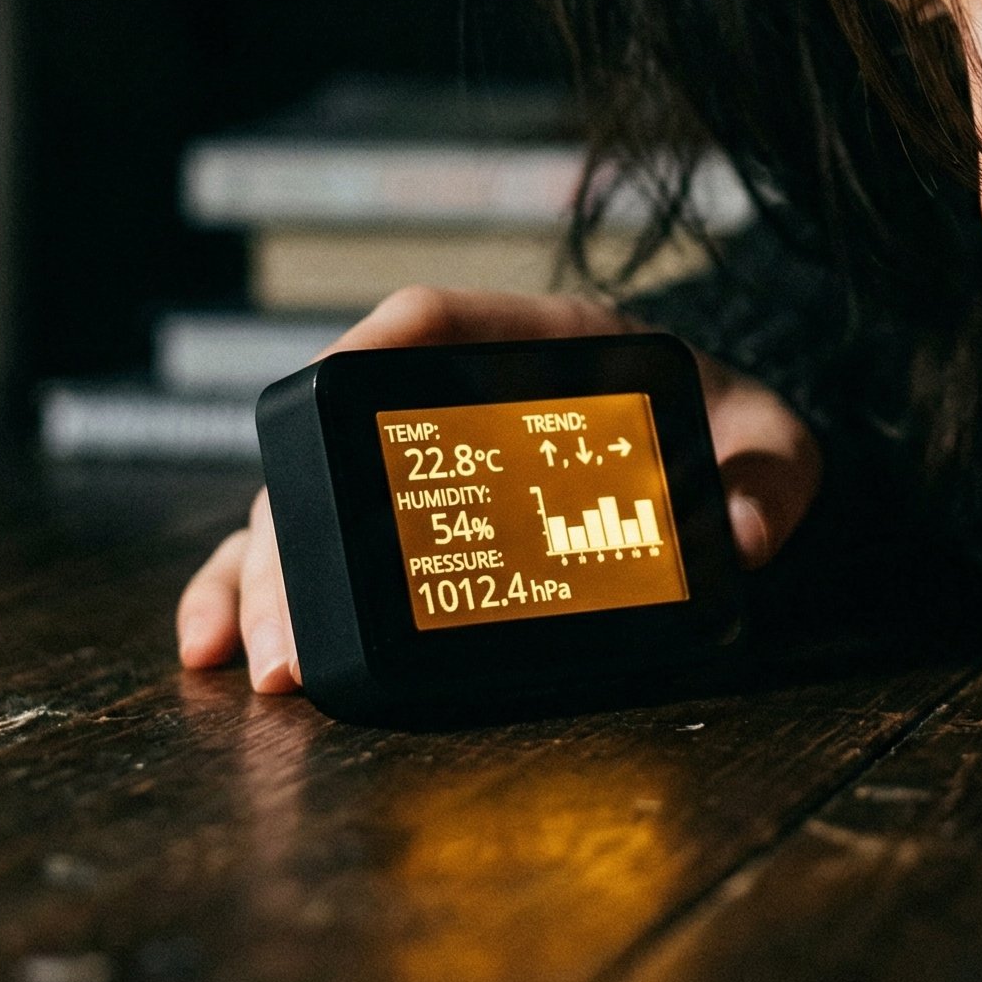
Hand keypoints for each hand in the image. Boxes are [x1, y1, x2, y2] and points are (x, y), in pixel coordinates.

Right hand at [174, 286, 822, 692]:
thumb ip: (765, 479)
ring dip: (264, 572)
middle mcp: (458, 391)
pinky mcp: (410, 514)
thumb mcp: (771, 446)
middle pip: (343, 436)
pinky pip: (315, 542)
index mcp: (538, 342)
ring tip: (251, 662)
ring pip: (309, 495)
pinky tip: (210, 643)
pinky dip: (253, 584)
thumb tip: (739, 536)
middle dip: (298, 532)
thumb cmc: (736, 431)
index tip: (320, 396)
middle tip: (289, 643)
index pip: (430, 318)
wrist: (730, 448)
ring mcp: (425, 457)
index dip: (364, 348)